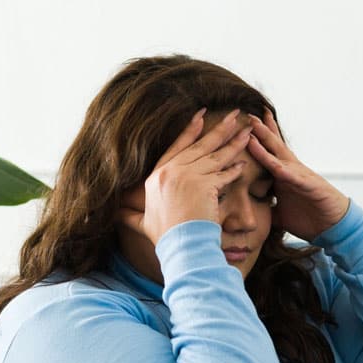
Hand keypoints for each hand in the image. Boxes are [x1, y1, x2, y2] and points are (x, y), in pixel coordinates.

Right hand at [117, 109, 253, 245]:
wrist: (179, 247)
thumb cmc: (164, 239)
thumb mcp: (142, 223)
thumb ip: (130, 215)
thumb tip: (116, 214)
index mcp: (157, 176)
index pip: (176, 147)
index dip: (189, 131)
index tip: (200, 116)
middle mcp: (172, 172)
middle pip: (199, 146)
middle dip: (218, 129)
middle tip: (234, 115)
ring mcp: (189, 177)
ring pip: (215, 155)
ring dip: (233, 142)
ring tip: (246, 130)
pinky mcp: (205, 185)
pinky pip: (224, 173)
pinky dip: (235, 168)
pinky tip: (244, 162)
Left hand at [246, 108, 349, 241]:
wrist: (333, 226)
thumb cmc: (309, 218)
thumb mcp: (280, 214)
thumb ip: (266, 210)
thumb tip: (250, 213)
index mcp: (283, 176)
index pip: (269, 154)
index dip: (257, 140)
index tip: (242, 127)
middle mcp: (291, 171)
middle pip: (273, 147)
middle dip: (261, 131)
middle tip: (249, 115)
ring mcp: (300, 176)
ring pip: (280, 156)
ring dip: (268, 142)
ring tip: (257, 127)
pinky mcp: (310, 186)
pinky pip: (294, 177)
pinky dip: (285, 170)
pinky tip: (275, 164)